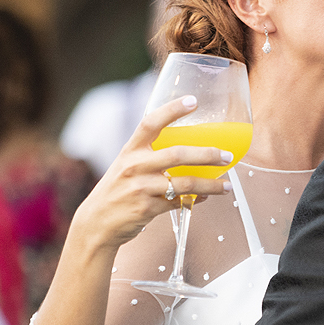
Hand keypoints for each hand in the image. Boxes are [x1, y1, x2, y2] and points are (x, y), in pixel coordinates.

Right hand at [73, 96, 231, 250]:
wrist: (97, 223)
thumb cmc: (116, 191)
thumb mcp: (126, 166)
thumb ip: (150, 157)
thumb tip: (186, 152)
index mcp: (130, 150)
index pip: (150, 122)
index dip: (172, 110)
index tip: (193, 101)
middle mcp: (135, 166)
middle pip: (178, 154)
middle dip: (207, 154)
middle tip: (226, 156)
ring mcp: (141, 188)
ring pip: (185, 183)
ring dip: (210, 185)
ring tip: (227, 186)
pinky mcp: (147, 209)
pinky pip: (179, 202)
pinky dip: (196, 200)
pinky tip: (206, 197)